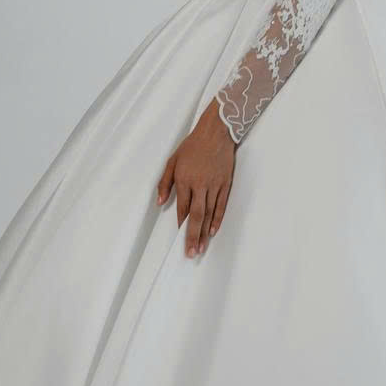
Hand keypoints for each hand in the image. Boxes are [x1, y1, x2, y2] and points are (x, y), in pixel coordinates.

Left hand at [156, 99, 236, 253]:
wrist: (216, 132)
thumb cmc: (192, 146)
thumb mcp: (172, 161)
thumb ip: (165, 183)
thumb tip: (160, 202)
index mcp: (184, 179)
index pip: (182, 207)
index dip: (181, 224)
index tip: (180, 238)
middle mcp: (199, 185)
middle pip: (197, 216)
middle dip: (193, 236)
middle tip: (192, 252)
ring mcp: (214, 185)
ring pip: (209, 213)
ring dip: (205, 232)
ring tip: (202, 247)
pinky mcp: (225, 184)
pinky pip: (221, 205)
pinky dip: (218, 219)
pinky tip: (213, 230)